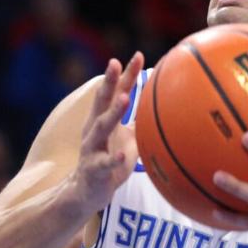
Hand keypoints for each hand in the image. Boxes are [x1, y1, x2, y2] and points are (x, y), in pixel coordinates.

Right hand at [71, 54, 144, 213]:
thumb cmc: (109, 161)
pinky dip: (112, 158)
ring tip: (124, 98)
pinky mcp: (94, 169)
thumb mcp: (126, 138)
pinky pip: (104, 163)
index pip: (116, 92)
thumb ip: (138, 121)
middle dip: (109, 82)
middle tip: (116, 63)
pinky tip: (120, 153)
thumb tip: (161, 106)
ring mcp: (92, 149)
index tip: (138, 55)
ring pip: (101, 127)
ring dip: (112, 112)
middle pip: (101, 101)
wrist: (86, 192)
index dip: (126, 74)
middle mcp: (94, 129)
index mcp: (103, 120)